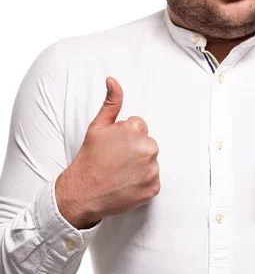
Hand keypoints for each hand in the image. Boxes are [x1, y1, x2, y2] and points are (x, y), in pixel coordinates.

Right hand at [55, 78, 160, 227]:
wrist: (82, 193)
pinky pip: (153, 180)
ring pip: (150, 161)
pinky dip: (142, 182)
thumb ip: (111, 102)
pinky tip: (126, 184)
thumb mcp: (98, 126)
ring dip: (139, 166)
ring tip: (120, 173)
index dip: (124, 137)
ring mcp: (152, 169)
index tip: (113, 147)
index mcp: (136, 130)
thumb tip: (113, 81)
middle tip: (115, 160)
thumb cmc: (89, 158)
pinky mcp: (154, 187)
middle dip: (134, 150)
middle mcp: (148, 148)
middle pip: (147, 143)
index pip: (139, 127)